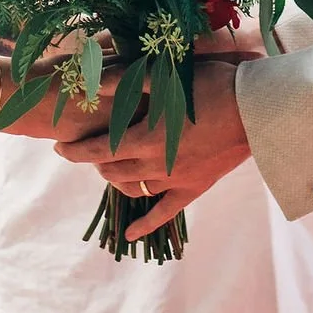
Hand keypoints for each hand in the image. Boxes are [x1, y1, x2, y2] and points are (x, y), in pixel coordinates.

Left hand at [54, 55, 252, 236]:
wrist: (254, 112)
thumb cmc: (211, 87)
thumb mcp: (167, 77)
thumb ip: (130, 81)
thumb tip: (96, 80)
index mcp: (146, 137)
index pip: (99, 149)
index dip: (75, 150)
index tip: (58, 147)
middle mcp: (156, 164)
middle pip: (112, 170)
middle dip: (94, 161)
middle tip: (88, 149)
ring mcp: (175, 181)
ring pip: (134, 189)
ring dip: (116, 181)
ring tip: (108, 170)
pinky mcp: (194, 188)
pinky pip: (165, 213)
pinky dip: (146, 224)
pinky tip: (131, 234)